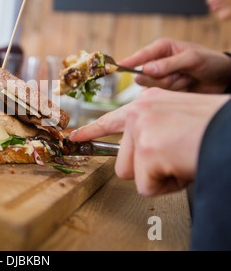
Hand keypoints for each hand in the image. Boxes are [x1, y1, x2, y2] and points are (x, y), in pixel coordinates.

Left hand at [69, 88, 229, 195]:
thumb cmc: (214, 128)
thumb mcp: (179, 117)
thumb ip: (155, 128)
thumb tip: (140, 149)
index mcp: (148, 101)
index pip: (112, 119)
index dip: (91, 130)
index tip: (74, 137)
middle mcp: (139, 110)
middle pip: (123, 159)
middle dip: (148, 169)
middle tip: (175, 157)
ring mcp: (140, 128)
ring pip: (133, 174)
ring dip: (159, 177)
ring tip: (181, 159)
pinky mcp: (147, 149)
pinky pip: (147, 187)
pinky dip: (168, 186)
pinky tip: (183, 166)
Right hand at [120, 38, 230, 93]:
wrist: (222, 78)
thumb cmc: (209, 62)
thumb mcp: (192, 59)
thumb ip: (168, 64)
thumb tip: (145, 69)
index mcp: (162, 48)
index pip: (140, 55)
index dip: (128, 62)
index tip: (116, 67)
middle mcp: (157, 62)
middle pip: (145, 75)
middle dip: (163, 78)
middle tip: (181, 74)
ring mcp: (161, 77)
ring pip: (153, 86)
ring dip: (172, 85)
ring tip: (187, 78)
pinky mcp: (165, 89)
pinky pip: (161, 94)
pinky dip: (176, 91)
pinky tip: (186, 86)